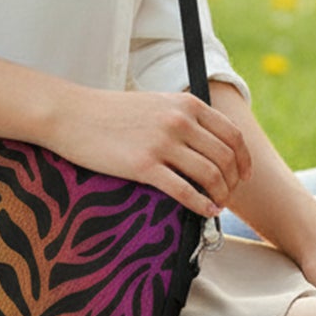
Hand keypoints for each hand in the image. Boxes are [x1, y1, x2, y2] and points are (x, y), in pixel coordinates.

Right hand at [48, 88, 250, 218]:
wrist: (72, 114)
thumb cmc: (111, 112)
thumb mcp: (155, 104)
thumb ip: (183, 117)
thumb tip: (208, 144)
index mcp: (185, 104)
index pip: (232, 134)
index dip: (244, 159)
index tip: (244, 176)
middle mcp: (179, 120)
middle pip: (226, 158)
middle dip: (234, 182)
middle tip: (228, 195)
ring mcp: (162, 143)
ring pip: (211, 175)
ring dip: (220, 195)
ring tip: (217, 205)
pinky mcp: (144, 165)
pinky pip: (185, 191)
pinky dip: (201, 205)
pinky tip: (204, 212)